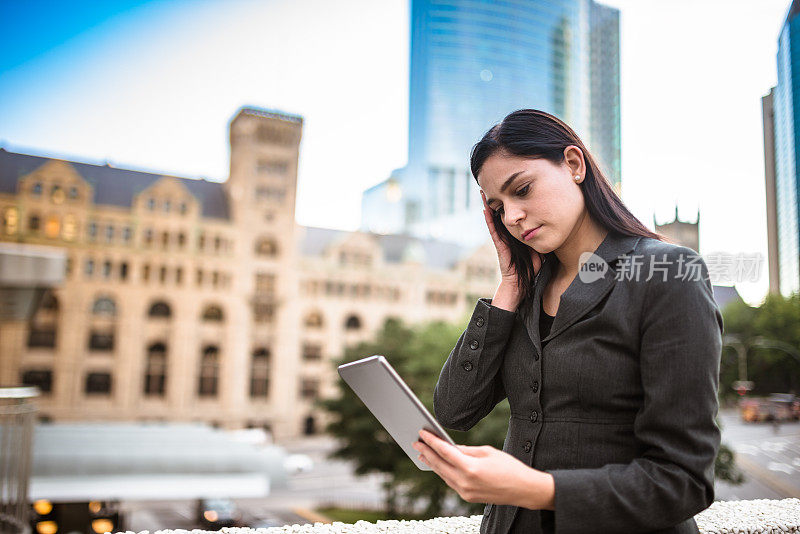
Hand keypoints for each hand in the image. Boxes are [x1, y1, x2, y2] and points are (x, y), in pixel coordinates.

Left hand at [412, 429, 554, 510]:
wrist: (524, 490)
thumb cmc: (509, 467)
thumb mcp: (488, 452)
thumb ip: (467, 450)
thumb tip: (451, 447)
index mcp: (471, 468)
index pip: (445, 452)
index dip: (432, 442)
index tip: (422, 434)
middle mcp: (465, 482)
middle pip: (439, 465)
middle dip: (427, 452)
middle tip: (416, 443)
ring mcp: (466, 492)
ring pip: (443, 475)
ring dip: (432, 463)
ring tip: (423, 453)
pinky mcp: (468, 497)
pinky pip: (450, 482)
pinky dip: (443, 472)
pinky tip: (438, 465)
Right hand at [480, 190, 541, 309]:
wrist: (522, 286)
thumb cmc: (532, 270)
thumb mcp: (541, 250)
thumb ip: (543, 239)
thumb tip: (555, 227)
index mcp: (518, 235)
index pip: (514, 216)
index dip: (511, 203)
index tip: (509, 189)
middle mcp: (508, 236)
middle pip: (501, 215)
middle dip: (497, 201)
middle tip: (491, 185)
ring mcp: (502, 241)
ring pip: (494, 220)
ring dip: (489, 207)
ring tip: (484, 193)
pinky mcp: (500, 247)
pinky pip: (494, 231)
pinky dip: (489, 220)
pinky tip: (485, 209)